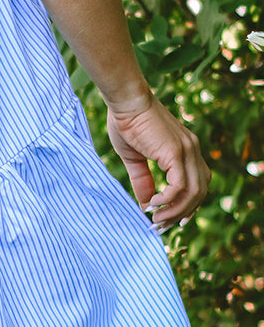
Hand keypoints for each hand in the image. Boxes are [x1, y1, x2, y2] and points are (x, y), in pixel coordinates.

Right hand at [106, 95, 209, 230]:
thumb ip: (142, 180)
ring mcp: (187, 150)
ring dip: (176, 211)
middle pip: (200, 191)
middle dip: (183, 213)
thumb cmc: (126, 122)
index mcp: (186, 148)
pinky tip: (153, 203)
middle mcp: (192, 149)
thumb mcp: (134, 157)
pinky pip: (180, 186)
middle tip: (163, 226)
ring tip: (157, 219)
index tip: (171, 219)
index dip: (188, 204)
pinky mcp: (176, 152)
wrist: (125, 100)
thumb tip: (146, 205)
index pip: (199, 183)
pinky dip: (169, 199)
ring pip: (193, 192)